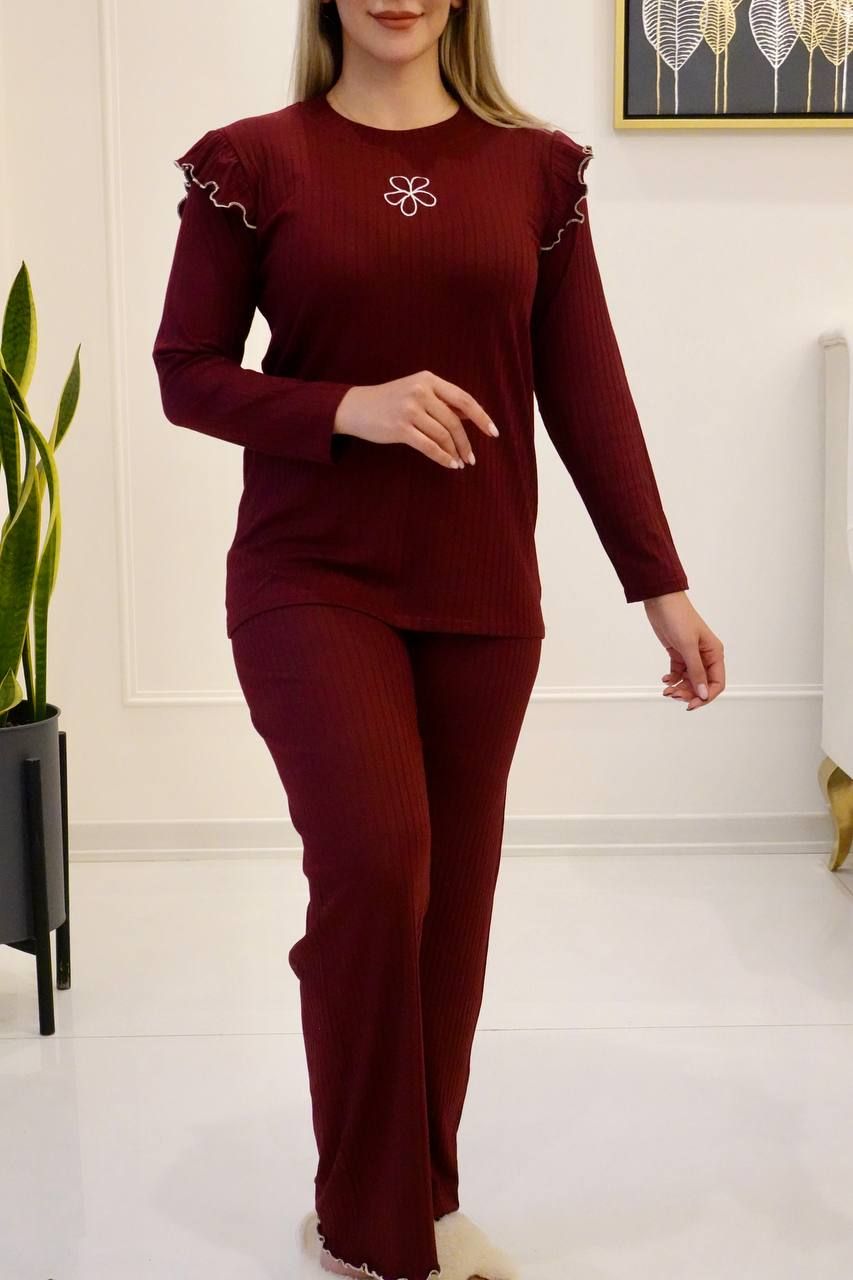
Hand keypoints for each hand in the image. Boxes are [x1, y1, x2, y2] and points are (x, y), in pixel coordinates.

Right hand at [333, 370, 499, 468]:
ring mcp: (410, 410)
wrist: (356, 407)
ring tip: (460, 463)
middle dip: (466, 443)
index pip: (463, 399)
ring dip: (455, 452)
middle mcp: (420, 392)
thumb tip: (469, 416)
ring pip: (443, 436)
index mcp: (428, 380)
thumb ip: (441, 402)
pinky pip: (429, 447)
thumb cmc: (389, 401)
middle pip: (454, 422)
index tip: (493, 432)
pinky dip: (442, 458)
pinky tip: (450, 464)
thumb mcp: (416, 392)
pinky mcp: (400, 428)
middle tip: (472, 458)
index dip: (481, 417)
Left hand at [642, 591, 724, 710]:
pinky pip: (679, 673)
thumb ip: (696, 671)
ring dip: (679, 688)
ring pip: (689, 680)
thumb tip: (703, 694)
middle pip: (702, 684)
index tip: (691, 704)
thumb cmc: (678, 618)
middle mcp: (705, 656)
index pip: (717, 683)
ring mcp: (691, 655)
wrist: (660, 601)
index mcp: (714, 654)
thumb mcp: (687, 646)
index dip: (706, 696)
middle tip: (673, 696)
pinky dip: (673, 679)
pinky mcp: (678, 653)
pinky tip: (665, 679)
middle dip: (689, 693)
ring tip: (667, 690)